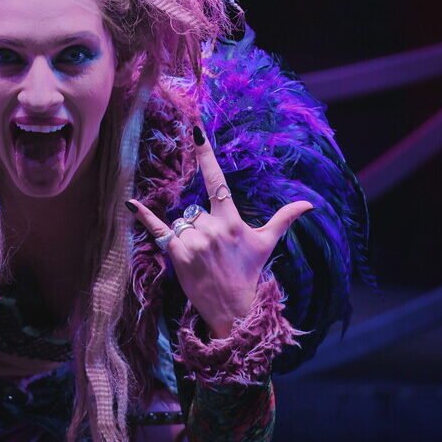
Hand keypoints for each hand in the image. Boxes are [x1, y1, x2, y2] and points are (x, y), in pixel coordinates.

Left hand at [126, 125, 311, 337]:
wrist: (233, 309)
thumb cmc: (249, 273)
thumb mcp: (266, 243)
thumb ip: (284, 219)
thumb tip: (309, 204)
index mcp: (232, 221)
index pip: (217, 181)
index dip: (206, 156)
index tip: (196, 132)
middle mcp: (212, 228)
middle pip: (194, 210)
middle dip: (200, 225)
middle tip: (213, 249)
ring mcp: (193, 241)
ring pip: (181, 222)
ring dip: (187, 235)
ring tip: (202, 257)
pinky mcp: (177, 253)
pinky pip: (158, 229)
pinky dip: (144, 217)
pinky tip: (132, 204)